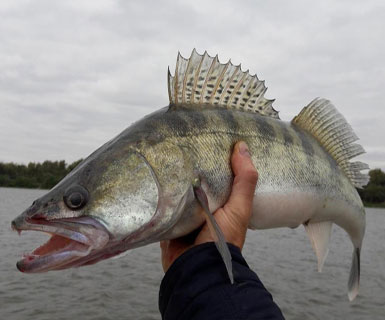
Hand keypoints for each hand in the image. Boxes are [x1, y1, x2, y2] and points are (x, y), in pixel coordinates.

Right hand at [160, 141, 257, 271]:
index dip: (218, 159)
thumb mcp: (240, 207)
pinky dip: (161, 194)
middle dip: (192, 167)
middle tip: (183, 141)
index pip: (221, 175)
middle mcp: (205, 206)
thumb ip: (244, 180)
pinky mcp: (170, 221)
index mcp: (224, 202)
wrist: (197, 268)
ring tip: (166, 153)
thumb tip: (242, 147)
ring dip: (174, 180)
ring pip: (180, 191)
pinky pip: (164, 204)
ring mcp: (187, 214)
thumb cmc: (223, 239)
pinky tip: (154, 177)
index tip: (210, 139)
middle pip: (198, 181)